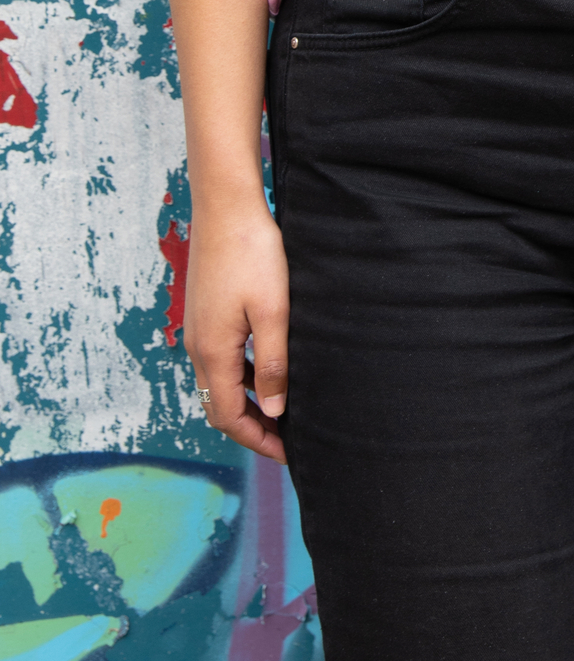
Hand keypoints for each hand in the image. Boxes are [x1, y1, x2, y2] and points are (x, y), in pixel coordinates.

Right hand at [186, 199, 291, 463]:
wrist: (226, 208)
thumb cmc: (253, 255)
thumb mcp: (274, 312)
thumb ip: (274, 363)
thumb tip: (276, 410)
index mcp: (213, 352)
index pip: (230, 416)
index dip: (258, 439)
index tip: (288, 453)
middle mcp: (198, 347)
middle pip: (220, 406)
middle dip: (251, 428)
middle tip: (286, 441)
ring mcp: (198, 330)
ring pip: (219, 384)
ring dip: (246, 404)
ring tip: (281, 412)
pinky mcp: (205, 315)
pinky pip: (220, 361)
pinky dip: (241, 378)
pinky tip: (266, 372)